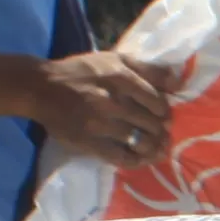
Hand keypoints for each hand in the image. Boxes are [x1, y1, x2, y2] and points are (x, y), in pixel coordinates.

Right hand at [29, 50, 174, 163]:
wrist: (42, 88)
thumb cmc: (82, 71)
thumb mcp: (114, 59)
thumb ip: (147, 69)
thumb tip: (178, 83)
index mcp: (120, 78)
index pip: (157, 101)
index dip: (164, 111)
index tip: (162, 114)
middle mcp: (112, 102)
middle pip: (152, 124)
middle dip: (161, 130)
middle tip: (162, 133)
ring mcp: (100, 125)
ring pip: (141, 142)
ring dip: (154, 147)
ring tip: (156, 147)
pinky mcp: (89, 143)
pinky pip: (122, 158)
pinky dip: (137, 161)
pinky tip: (141, 158)